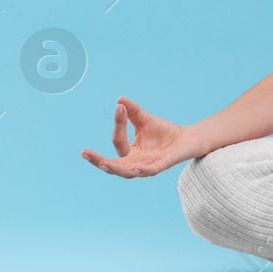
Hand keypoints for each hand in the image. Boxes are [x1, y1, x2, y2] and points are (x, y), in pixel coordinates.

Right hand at [80, 97, 201, 177]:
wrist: (188, 138)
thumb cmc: (164, 132)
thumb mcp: (144, 119)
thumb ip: (131, 111)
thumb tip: (119, 100)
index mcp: (130, 153)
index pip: (118, 140)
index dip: (118, 123)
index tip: (120, 107)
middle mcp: (136, 163)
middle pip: (114, 165)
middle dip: (98, 161)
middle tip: (84, 153)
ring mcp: (149, 166)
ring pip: (129, 171)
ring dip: (116, 168)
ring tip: (103, 163)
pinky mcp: (163, 165)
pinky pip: (151, 171)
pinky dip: (143, 170)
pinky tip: (135, 168)